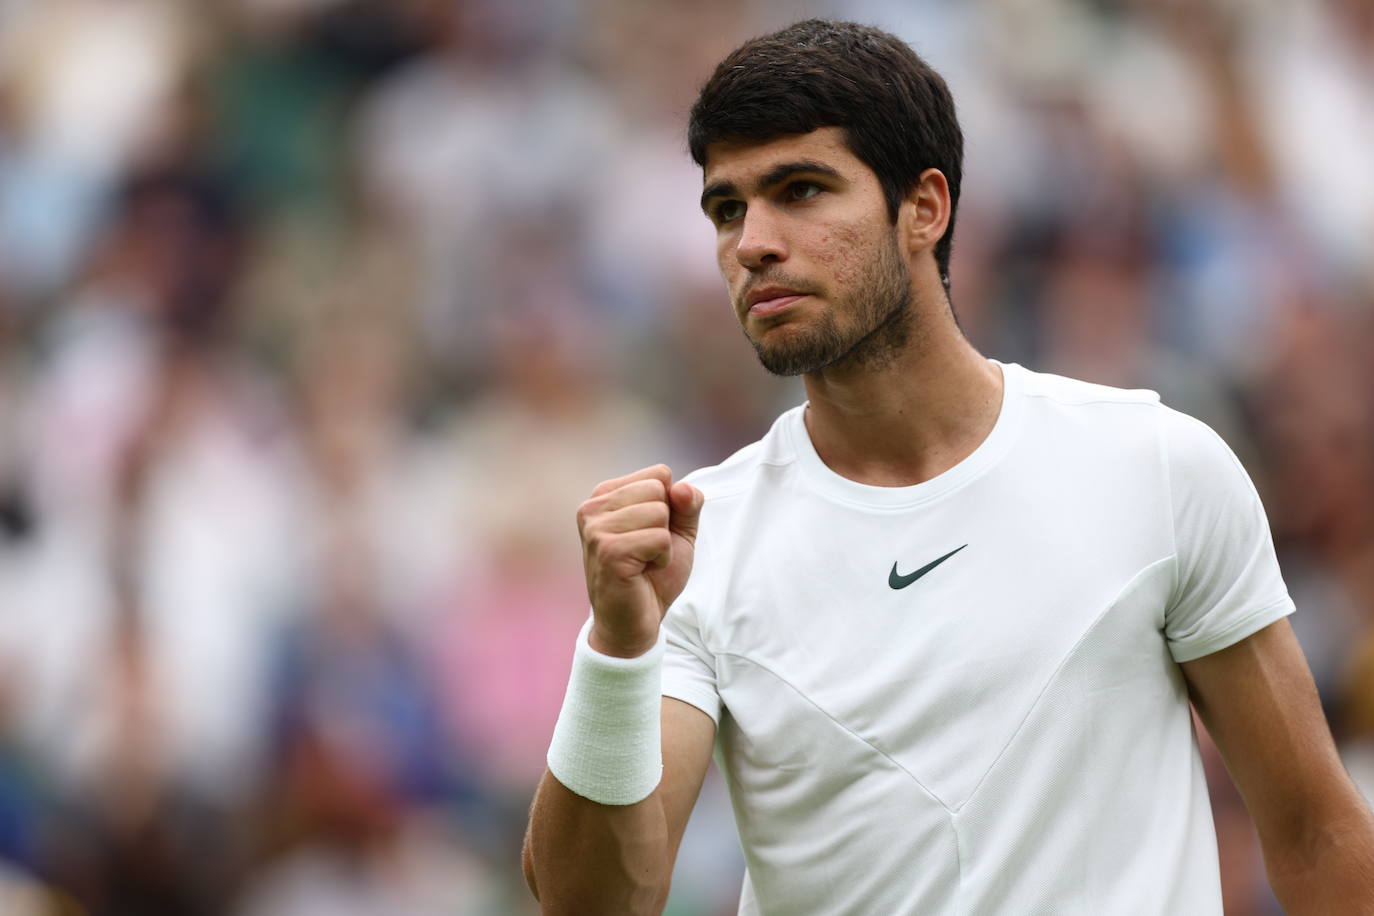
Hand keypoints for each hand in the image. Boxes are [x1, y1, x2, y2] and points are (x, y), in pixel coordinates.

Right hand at [576, 465, 703, 657]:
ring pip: (659, 512)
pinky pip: (659, 538)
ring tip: (644, 561)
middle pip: (659, 489)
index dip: (670, 506)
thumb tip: (682, 487)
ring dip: (663, 543)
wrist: (635, 622)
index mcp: (604, 495)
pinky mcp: (608, 551)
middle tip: (647, 551)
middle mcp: (592, 507)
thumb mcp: (678, 531)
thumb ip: (687, 504)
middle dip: (665, 524)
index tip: (651, 532)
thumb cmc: (652, 574)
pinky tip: (643, 571)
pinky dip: (662, 558)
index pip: (659, 474)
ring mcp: (596, 529)